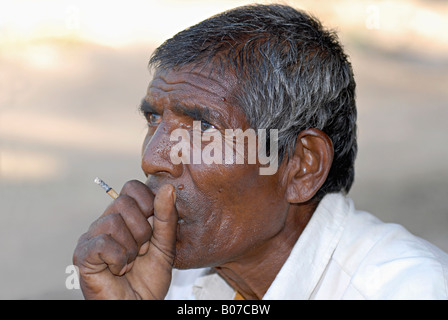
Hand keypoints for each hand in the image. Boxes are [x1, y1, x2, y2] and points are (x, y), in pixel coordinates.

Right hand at [73, 181, 177, 298]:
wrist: (138, 307)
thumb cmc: (149, 278)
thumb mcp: (165, 244)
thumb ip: (167, 217)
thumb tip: (168, 187)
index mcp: (124, 216)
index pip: (132, 186)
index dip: (148, 204)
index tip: (153, 229)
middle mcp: (105, 222)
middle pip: (124, 202)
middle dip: (142, 230)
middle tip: (142, 250)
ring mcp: (91, 237)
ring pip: (113, 222)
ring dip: (131, 249)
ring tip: (130, 262)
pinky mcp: (82, 255)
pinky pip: (103, 243)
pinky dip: (119, 259)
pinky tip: (118, 270)